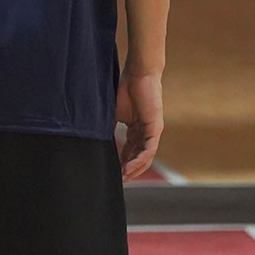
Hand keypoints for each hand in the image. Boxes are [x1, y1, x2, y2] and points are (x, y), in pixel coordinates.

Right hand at [116, 67, 162, 181]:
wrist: (138, 73)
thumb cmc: (126, 88)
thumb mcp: (113, 114)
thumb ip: (110, 128)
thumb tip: (98, 142)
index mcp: (136, 127)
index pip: (130, 150)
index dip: (122, 162)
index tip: (113, 172)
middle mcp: (145, 131)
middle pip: (139, 156)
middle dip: (129, 170)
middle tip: (119, 181)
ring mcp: (152, 131)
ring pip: (145, 157)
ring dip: (135, 169)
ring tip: (124, 178)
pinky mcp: (155, 128)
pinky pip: (149, 150)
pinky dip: (138, 160)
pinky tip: (128, 168)